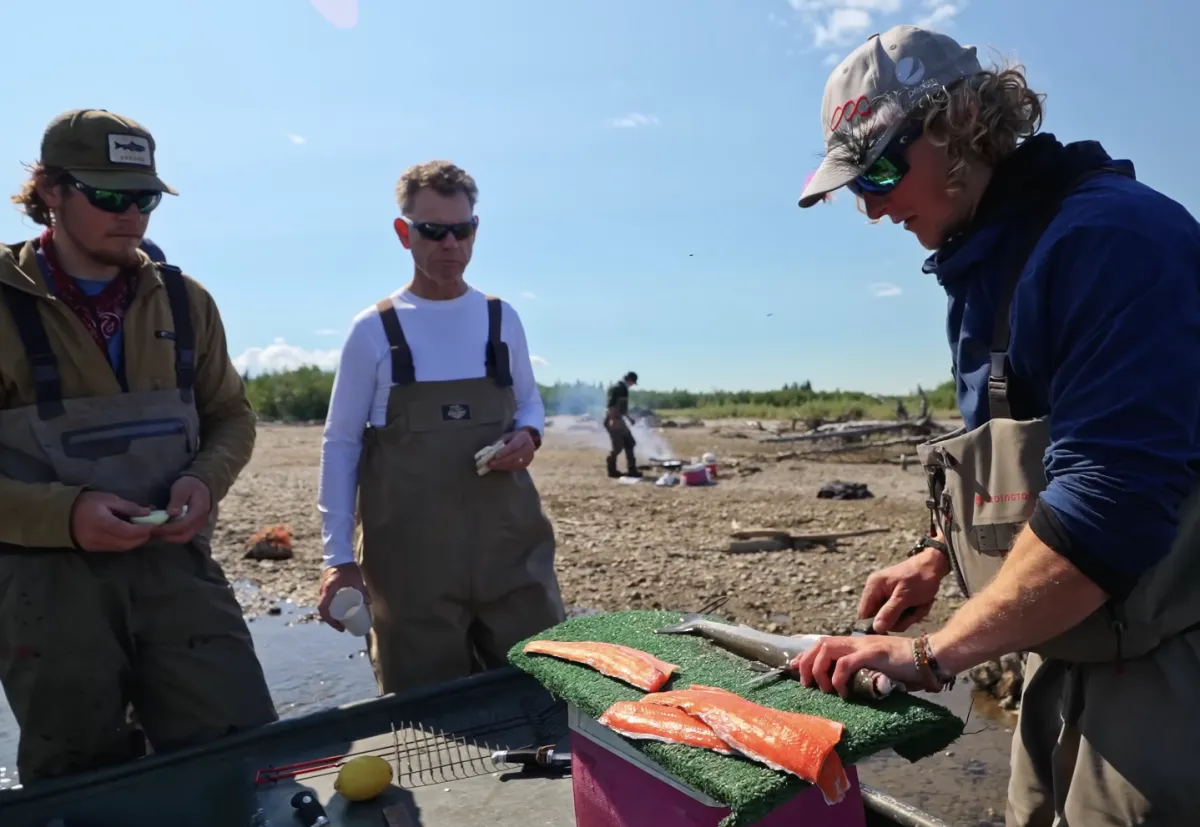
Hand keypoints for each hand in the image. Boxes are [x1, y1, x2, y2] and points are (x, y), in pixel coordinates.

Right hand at [70, 491, 154, 551]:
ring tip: (144, 531)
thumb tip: (148, 512)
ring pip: (122, 548)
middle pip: (128, 543)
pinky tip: (131, 535)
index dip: (144, 530)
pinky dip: (126, 543)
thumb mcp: (108, 499)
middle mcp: (100, 539)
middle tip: (152, 529)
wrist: (60, 515)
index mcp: (103, 524)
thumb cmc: (85, 503)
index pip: (128, 532)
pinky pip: (115, 548)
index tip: (155, 525)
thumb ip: (128, 507)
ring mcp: (96, 546)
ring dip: (136, 541)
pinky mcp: (94, 549)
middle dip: (142, 537)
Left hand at [151, 476, 211, 543]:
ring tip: (155, 531)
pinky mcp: (194, 528)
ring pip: (183, 538)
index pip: (183, 525)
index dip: (168, 529)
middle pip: (184, 536)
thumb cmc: (189, 486)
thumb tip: (172, 514)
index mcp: (199, 511)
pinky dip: (171, 535)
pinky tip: (162, 529)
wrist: (200, 486)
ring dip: (168, 537)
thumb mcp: (182, 489)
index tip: (153, 527)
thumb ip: (177, 501)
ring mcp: (198, 526)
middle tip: (152, 531)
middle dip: (166, 536)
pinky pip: (183, 535)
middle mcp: (201, 521)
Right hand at [318, 563, 369, 631]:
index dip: (330, 621)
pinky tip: (338, 613)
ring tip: (342, 622)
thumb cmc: (347, 567)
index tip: (340, 627)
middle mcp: (324, 591)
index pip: (323, 609)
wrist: (339, 555)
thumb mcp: (356, 579)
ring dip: (331, 616)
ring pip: (325, 607)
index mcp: (328, 590)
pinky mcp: (327, 588)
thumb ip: (362, 590)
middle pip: (324, 611)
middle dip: (332, 621)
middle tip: (343, 627)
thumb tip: (369, 603)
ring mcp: (324, 589)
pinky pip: (326, 602)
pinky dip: (331, 609)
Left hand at [487, 429, 536, 471]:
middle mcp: (529, 448)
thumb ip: (500, 442)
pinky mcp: (526, 464)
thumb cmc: (514, 437)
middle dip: (501, 461)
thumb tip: (490, 451)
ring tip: (492, 466)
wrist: (527, 440)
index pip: (514, 446)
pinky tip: (498, 467)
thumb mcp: (507, 435)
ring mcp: (529, 457)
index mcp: (524, 437)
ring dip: (502, 466)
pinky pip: (515, 468)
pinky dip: (505, 468)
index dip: (505, 452)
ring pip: (515, 464)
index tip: (496, 456)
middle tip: (490, 463)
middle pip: (515, 457)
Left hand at [794, 634, 932, 698]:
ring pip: (827, 650)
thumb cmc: (907, 666)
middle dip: (807, 663)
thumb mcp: (879, 669)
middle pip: (820, 644)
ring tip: (826, 689)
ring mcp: (864, 646)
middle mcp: (857, 642)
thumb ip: (863, 672)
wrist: (930, 656)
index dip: (806, 655)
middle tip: (807, 684)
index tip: (794, 668)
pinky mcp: (873, 654)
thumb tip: (850, 687)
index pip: (823, 643)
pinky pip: (846, 664)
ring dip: (820, 670)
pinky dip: (839, 678)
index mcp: (856, 644)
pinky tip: (844, 693)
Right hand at [858, 546, 950, 632]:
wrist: (934, 566)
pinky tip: (919, 604)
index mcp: (874, 587)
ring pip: (892, 619)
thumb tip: (876, 628)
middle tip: (914, 611)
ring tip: (919, 605)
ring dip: (909, 616)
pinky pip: (899, 614)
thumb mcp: (905, 597)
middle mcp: (876, 591)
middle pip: (880, 619)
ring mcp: (885, 595)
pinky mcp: (895, 598)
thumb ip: (890, 612)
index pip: (864, 614)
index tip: (894, 626)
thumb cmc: (920, 578)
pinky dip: (911, 613)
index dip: (876, 624)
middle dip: (899, 619)